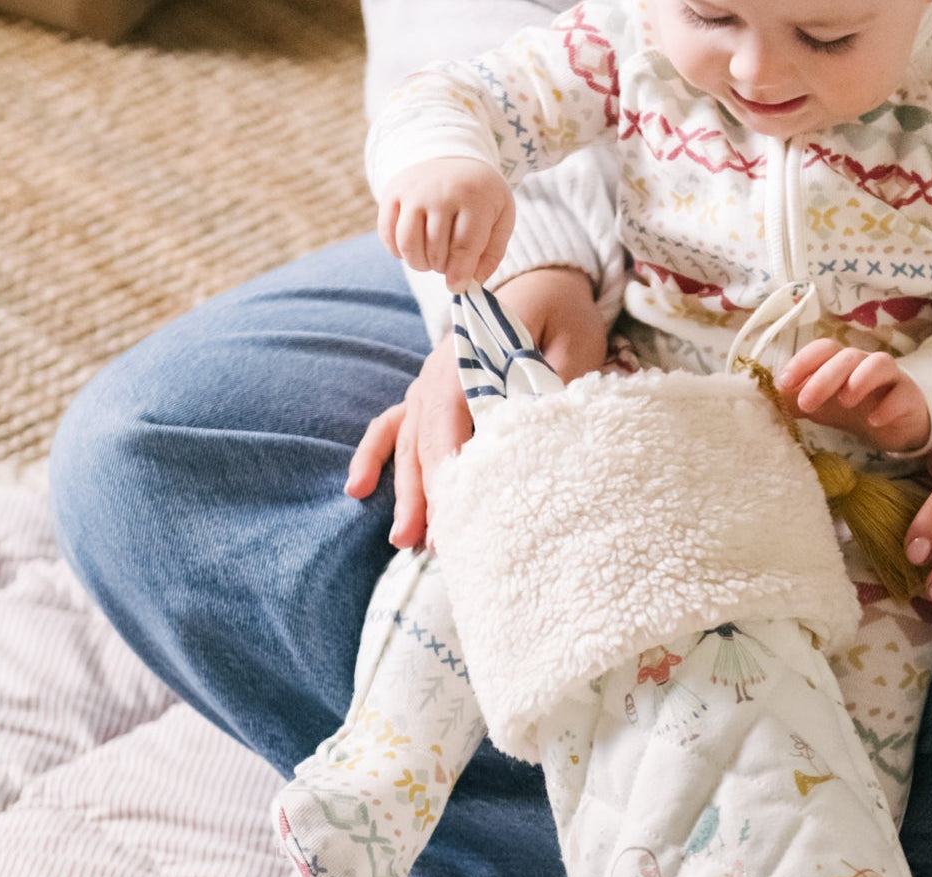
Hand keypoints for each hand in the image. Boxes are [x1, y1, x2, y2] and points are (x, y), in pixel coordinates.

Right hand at [345, 267, 609, 548]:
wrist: (546, 279)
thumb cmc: (563, 314)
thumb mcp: (574, 344)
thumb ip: (554, 385)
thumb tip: (532, 436)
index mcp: (474, 351)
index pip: (452, 415)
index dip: (450, 464)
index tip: (455, 508)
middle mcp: (442, 367)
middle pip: (425, 436)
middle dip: (424, 493)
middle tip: (428, 542)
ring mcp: (431, 381)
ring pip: (408, 440)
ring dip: (404, 489)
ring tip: (402, 539)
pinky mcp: (431, 393)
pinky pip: (393, 424)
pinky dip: (375, 456)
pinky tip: (357, 489)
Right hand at [378, 157, 515, 289]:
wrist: (455, 160)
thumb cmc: (482, 198)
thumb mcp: (501, 219)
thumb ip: (491, 254)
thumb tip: (471, 284)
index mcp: (474, 197)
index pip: (463, 246)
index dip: (459, 273)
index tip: (456, 286)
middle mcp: (441, 191)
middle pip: (435, 248)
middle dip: (442, 267)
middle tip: (448, 263)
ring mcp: (414, 190)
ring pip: (408, 243)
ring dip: (419, 263)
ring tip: (430, 260)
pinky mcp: (393, 192)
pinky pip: (387, 233)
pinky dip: (398, 250)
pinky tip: (413, 248)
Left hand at [777, 339, 929, 451]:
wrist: (891, 422)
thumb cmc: (849, 407)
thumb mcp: (817, 405)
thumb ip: (791, 400)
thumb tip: (760, 398)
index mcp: (839, 362)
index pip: (821, 350)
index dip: (802, 362)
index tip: (782, 383)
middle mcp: (863, 363)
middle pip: (846, 357)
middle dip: (824, 377)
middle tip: (806, 402)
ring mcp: (888, 378)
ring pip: (879, 364)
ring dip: (859, 379)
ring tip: (845, 402)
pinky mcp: (908, 397)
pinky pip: (901, 394)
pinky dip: (888, 406)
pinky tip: (874, 420)